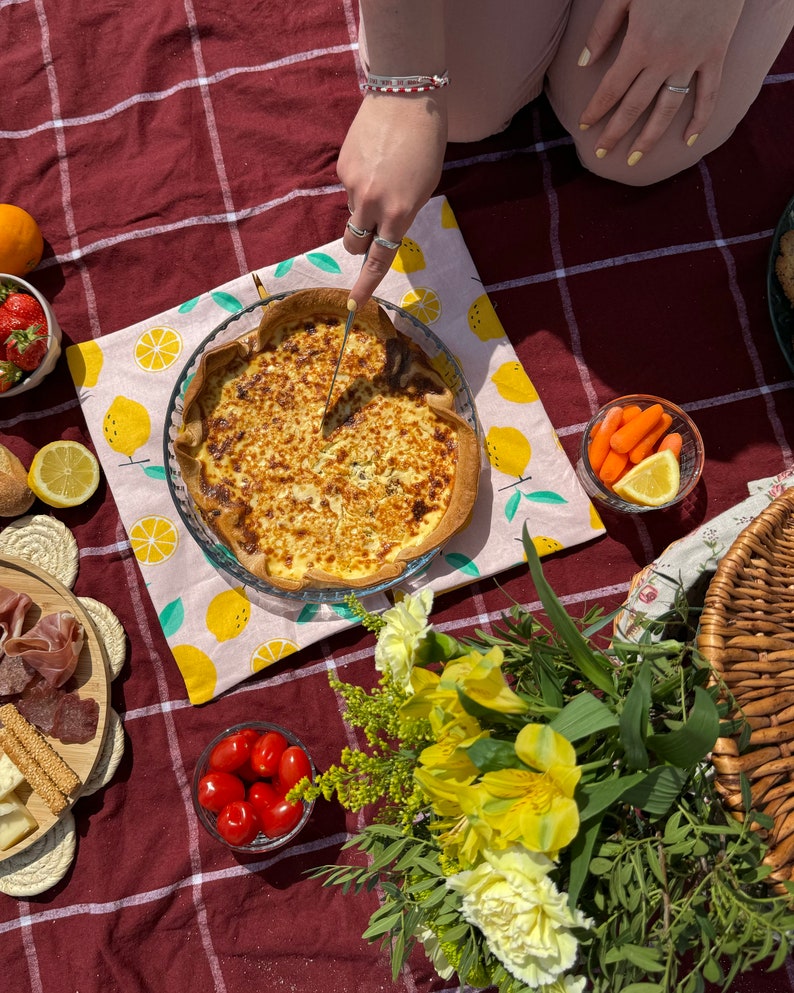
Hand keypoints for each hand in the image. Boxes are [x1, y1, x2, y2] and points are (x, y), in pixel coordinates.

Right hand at [338, 91, 446, 306]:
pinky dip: (360, 179)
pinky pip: (349, 186)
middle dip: (360, 244)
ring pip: (353, 212)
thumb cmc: (427, 143)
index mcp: (399, 213)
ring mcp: (353, 185)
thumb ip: (404, 215)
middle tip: (371, 228)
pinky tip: (374, 156)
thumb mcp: (426, 187)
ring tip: (384, 172)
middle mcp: (372, 203)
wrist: (406, 96)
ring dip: (364, 204)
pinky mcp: (342, 166)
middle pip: (354, 244)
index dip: (365, 284)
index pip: (378, 259)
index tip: (354, 303)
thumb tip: (382, 231)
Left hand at [578, 0, 744, 163]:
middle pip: (634, 107)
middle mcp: (664, 60)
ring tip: (634, 159)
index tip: (583, 125)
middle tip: (600, 153)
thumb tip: (583, 64)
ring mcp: (692, 61)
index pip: (611, 89)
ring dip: (649, 138)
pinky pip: (708, 95)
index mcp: (639, 45)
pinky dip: (700, 119)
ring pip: (667, 110)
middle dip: (615, 133)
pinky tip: (687, 140)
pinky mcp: (715, 56)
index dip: (595, 110)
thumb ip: (602, 29)